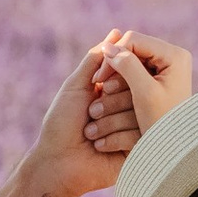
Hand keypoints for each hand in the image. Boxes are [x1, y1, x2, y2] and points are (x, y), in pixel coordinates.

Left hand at [23, 43, 137, 196]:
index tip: (98, 87)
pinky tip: (98, 147)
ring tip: (89, 133)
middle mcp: (129, 109)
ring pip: (140, 112)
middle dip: (109, 102)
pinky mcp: (138, 151)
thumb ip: (96, 58)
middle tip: (89, 114)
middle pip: (139, 90)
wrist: (56, 164)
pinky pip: (139, 134)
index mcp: (117, 92)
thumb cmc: (61, 124)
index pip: (133, 72)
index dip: (118, 76)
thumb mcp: (76, 85)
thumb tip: (117, 32)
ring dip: (108, 122)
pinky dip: (113, 138)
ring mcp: (136, 130)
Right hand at [92, 28, 191, 136]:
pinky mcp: (158, 79)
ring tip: (103, 91)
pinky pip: (134, 72)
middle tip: (98, 83)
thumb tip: (107, 47)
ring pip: (131, 60)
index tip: (99, 77)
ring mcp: (165, 68)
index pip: (134, 40)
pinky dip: (120, 82)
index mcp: (174, 56)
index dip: (113, 54)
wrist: (174, 148)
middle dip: (113, 65)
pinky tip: (109, 93)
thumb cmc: (162, 123)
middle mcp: (172, 57)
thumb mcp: (144, 93)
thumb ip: (127, 66)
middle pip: (132, 48)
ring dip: (114, 74)